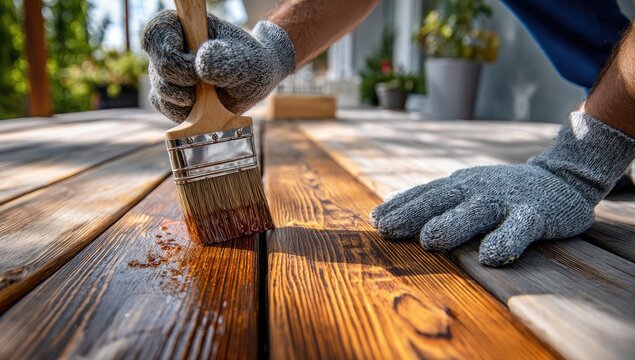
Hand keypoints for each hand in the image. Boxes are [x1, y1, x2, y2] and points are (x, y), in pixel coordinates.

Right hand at [142, 10, 295, 122]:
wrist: (254, 82)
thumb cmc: (251, 63)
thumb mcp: (248, 59)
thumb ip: (227, 58)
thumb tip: (200, 63)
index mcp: (185, 26)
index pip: (158, 32)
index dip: (170, 53)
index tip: (195, 69)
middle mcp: (170, 48)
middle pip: (157, 65)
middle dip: (181, 81)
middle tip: (206, 85)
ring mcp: (167, 73)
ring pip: (159, 90)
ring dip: (184, 99)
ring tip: (210, 96)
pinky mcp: (170, 96)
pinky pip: (165, 107)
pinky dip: (183, 112)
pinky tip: (202, 107)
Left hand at [371, 112, 634, 265]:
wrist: (562, 177)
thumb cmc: (502, 192)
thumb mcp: (467, 192)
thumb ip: (435, 204)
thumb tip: (385, 220)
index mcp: (458, 186)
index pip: (424, 194)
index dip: (399, 206)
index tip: (375, 220)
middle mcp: (476, 189)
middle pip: (440, 200)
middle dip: (412, 213)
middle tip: (387, 228)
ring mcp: (504, 200)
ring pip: (475, 211)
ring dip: (452, 224)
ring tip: (429, 240)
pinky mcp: (535, 213)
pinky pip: (519, 227)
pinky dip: (506, 240)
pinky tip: (492, 256)